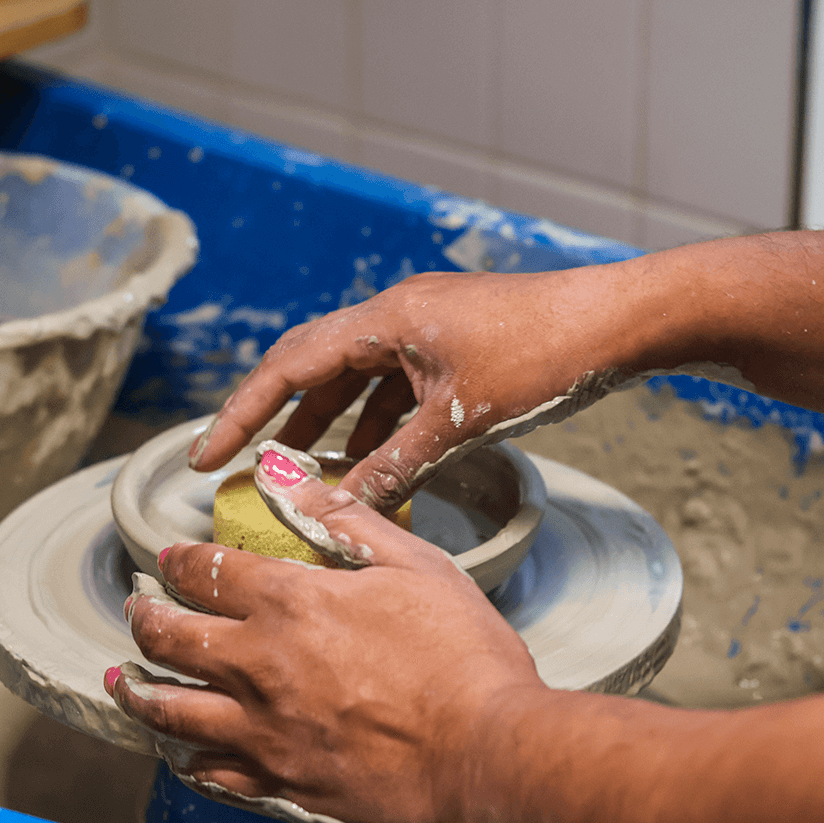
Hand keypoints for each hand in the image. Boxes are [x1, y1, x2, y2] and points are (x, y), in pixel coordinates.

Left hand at [104, 453, 544, 822]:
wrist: (487, 756)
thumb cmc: (464, 659)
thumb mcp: (416, 564)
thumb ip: (345, 519)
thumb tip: (285, 475)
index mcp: (291, 603)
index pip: (206, 571)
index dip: (179, 560)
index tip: (169, 559)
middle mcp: (260, 665)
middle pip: (168, 638)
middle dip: (142, 617)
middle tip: (136, 609)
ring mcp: (264, 730)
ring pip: (170, 710)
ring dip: (137, 691)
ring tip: (123, 680)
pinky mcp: (282, 781)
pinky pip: (212, 771)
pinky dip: (188, 757)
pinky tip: (182, 752)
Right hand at [186, 270, 635, 511]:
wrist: (618, 321)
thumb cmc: (543, 356)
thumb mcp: (459, 422)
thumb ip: (393, 465)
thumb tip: (337, 506)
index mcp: (385, 320)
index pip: (290, 366)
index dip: (241, 413)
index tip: (205, 452)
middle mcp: (396, 316)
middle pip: (313, 367)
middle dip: (274, 419)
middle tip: (237, 462)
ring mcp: (425, 328)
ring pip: (356, 380)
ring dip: (329, 427)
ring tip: (304, 475)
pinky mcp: (452, 345)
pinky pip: (394, 387)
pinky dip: (376, 425)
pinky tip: (372, 463)